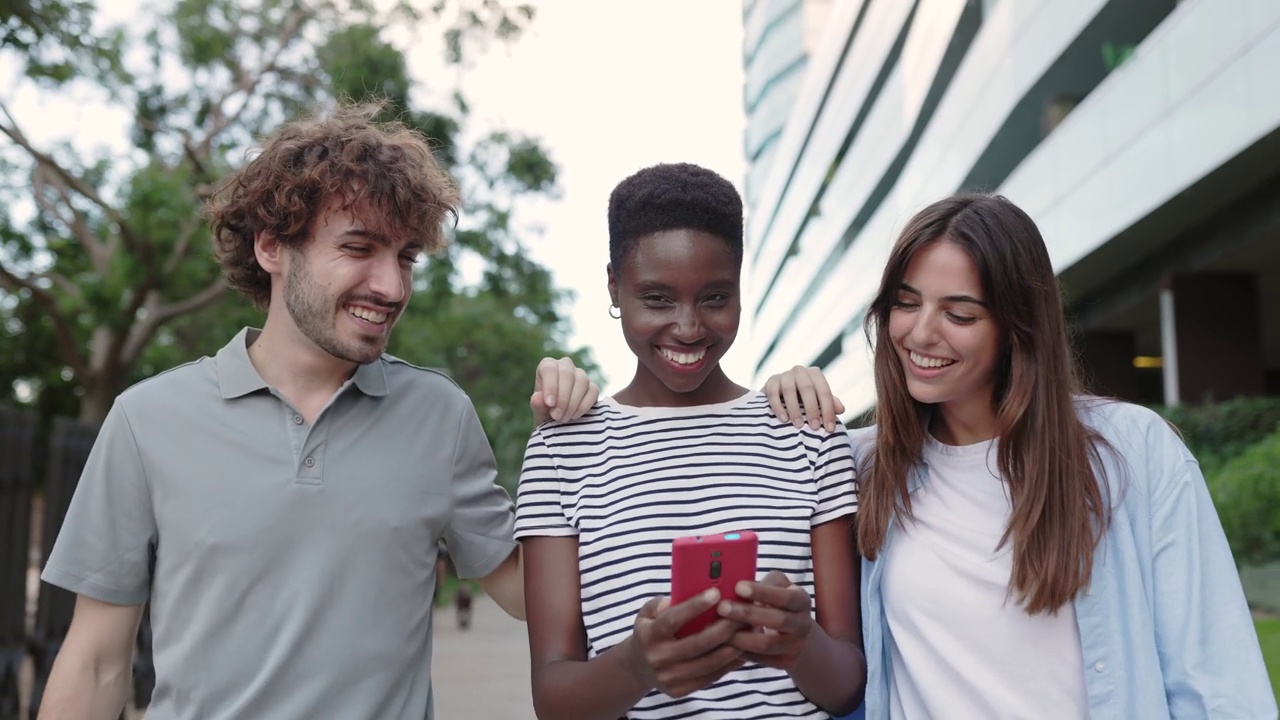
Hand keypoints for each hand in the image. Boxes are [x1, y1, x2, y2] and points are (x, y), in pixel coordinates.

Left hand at [531, 357, 597, 423]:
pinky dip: (584, 406)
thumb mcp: (538, 411)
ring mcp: (580, 375)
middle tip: (557, 416)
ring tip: (564, 418)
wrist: (559, 422)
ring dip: (573, 403)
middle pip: (567, 373)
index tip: (550, 404)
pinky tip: (574, 416)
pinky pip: (593, 391)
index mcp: (547, 366)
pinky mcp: (592, 387)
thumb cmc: (545, 413)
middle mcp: (565, 366)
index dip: (550, 386)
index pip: (549, 369)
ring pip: (582, 381)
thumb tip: (537, 397)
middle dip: (563, 397)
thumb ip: (536, 404)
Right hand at [628, 590, 745, 698]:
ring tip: (746, 633)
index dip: (695, 606)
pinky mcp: (679, 691)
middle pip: (697, 643)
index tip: (716, 593)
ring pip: (708, 663)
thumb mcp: (647, 613)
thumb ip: (660, 604)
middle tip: (741, 615)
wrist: (638, 667)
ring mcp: (668, 677)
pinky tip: (740, 651)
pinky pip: (709, 677)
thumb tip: (677, 598)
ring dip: (732, 648)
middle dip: (723, 628)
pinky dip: (728, 664)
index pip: (673, 619)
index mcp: (648, 635)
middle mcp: (657, 658)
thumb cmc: (650, 631)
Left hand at [716, 571, 813, 670]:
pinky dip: (741, 651)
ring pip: (766, 644)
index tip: (738, 587)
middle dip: (747, 614)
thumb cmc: (774, 600)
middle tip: (722, 607)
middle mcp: (804, 624)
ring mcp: (798, 646)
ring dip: (739, 636)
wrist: (790, 629)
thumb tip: (733, 585)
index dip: (762, 592)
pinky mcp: (788, 663)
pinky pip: (761, 659)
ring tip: (717, 627)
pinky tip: (724, 642)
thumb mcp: (773, 585)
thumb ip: (760, 584)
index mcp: (802, 600)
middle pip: (777, 621)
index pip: (784, 596)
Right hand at [762, 365, 844, 431]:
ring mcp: (784, 375)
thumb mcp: (817, 400)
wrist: (780, 392)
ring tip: (798, 425)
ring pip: (789, 390)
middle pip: (807, 388)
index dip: (828, 410)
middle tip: (815, 427)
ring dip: (794, 409)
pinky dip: (778, 407)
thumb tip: (841, 409)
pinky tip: (784, 419)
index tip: (830, 428)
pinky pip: (773, 394)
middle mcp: (800, 371)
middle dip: (812, 409)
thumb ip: (830, 404)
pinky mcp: (771, 381)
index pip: (824, 391)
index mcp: (815, 374)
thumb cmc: (804, 398)